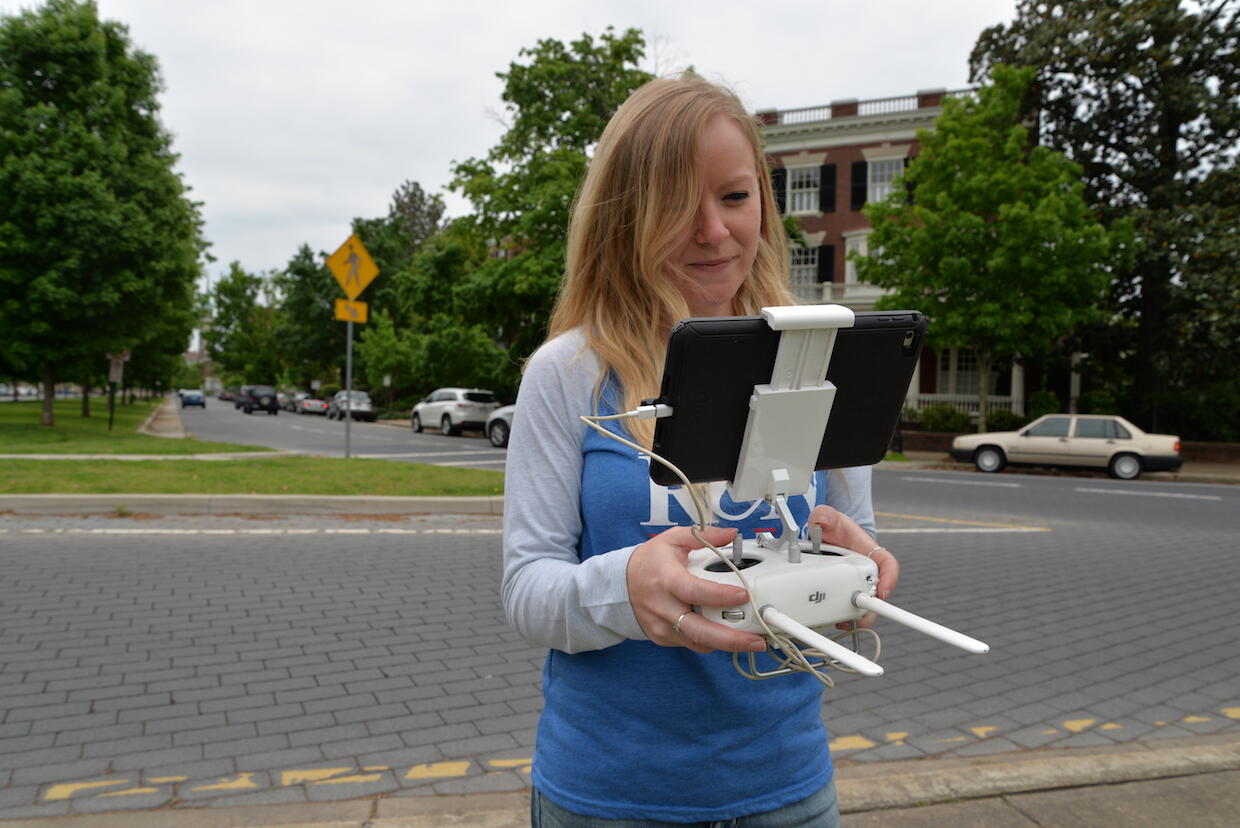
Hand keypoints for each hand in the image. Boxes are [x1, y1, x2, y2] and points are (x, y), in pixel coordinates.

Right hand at [626, 525, 768, 654]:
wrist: (620, 584)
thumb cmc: (650, 561)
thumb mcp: (672, 539)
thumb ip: (703, 536)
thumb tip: (732, 534)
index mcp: (667, 579)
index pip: (694, 591)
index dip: (720, 596)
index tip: (744, 596)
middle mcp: (664, 607)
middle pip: (698, 630)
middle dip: (731, 639)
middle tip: (757, 640)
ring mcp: (662, 626)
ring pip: (698, 643)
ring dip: (726, 644)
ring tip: (751, 641)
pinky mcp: (663, 638)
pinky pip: (692, 644)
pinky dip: (711, 641)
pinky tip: (728, 636)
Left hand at [805, 505, 899, 629]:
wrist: (822, 537)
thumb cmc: (833, 528)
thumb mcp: (829, 518)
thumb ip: (825, 516)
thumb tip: (821, 518)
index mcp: (870, 553)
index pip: (888, 565)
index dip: (890, 579)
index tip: (883, 591)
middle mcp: (866, 572)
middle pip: (877, 594)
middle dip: (871, 607)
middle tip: (860, 614)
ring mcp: (855, 584)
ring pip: (863, 606)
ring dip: (857, 616)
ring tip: (843, 622)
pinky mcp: (842, 594)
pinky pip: (847, 610)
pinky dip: (841, 617)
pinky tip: (831, 621)